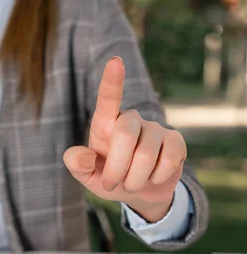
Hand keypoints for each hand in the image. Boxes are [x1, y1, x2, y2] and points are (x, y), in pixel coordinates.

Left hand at [63, 57, 186, 222]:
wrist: (139, 193)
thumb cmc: (108, 177)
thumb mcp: (86, 175)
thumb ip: (77, 164)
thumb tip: (85, 156)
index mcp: (105, 122)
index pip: (108, 98)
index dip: (112, 81)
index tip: (115, 61)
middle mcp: (131, 119)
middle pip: (125, 135)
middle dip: (116, 169)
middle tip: (111, 184)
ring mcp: (156, 128)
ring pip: (145, 155)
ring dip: (134, 180)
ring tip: (131, 183)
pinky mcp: (176, 141)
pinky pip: (168, 162)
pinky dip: (156, 179)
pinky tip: (154, 177)